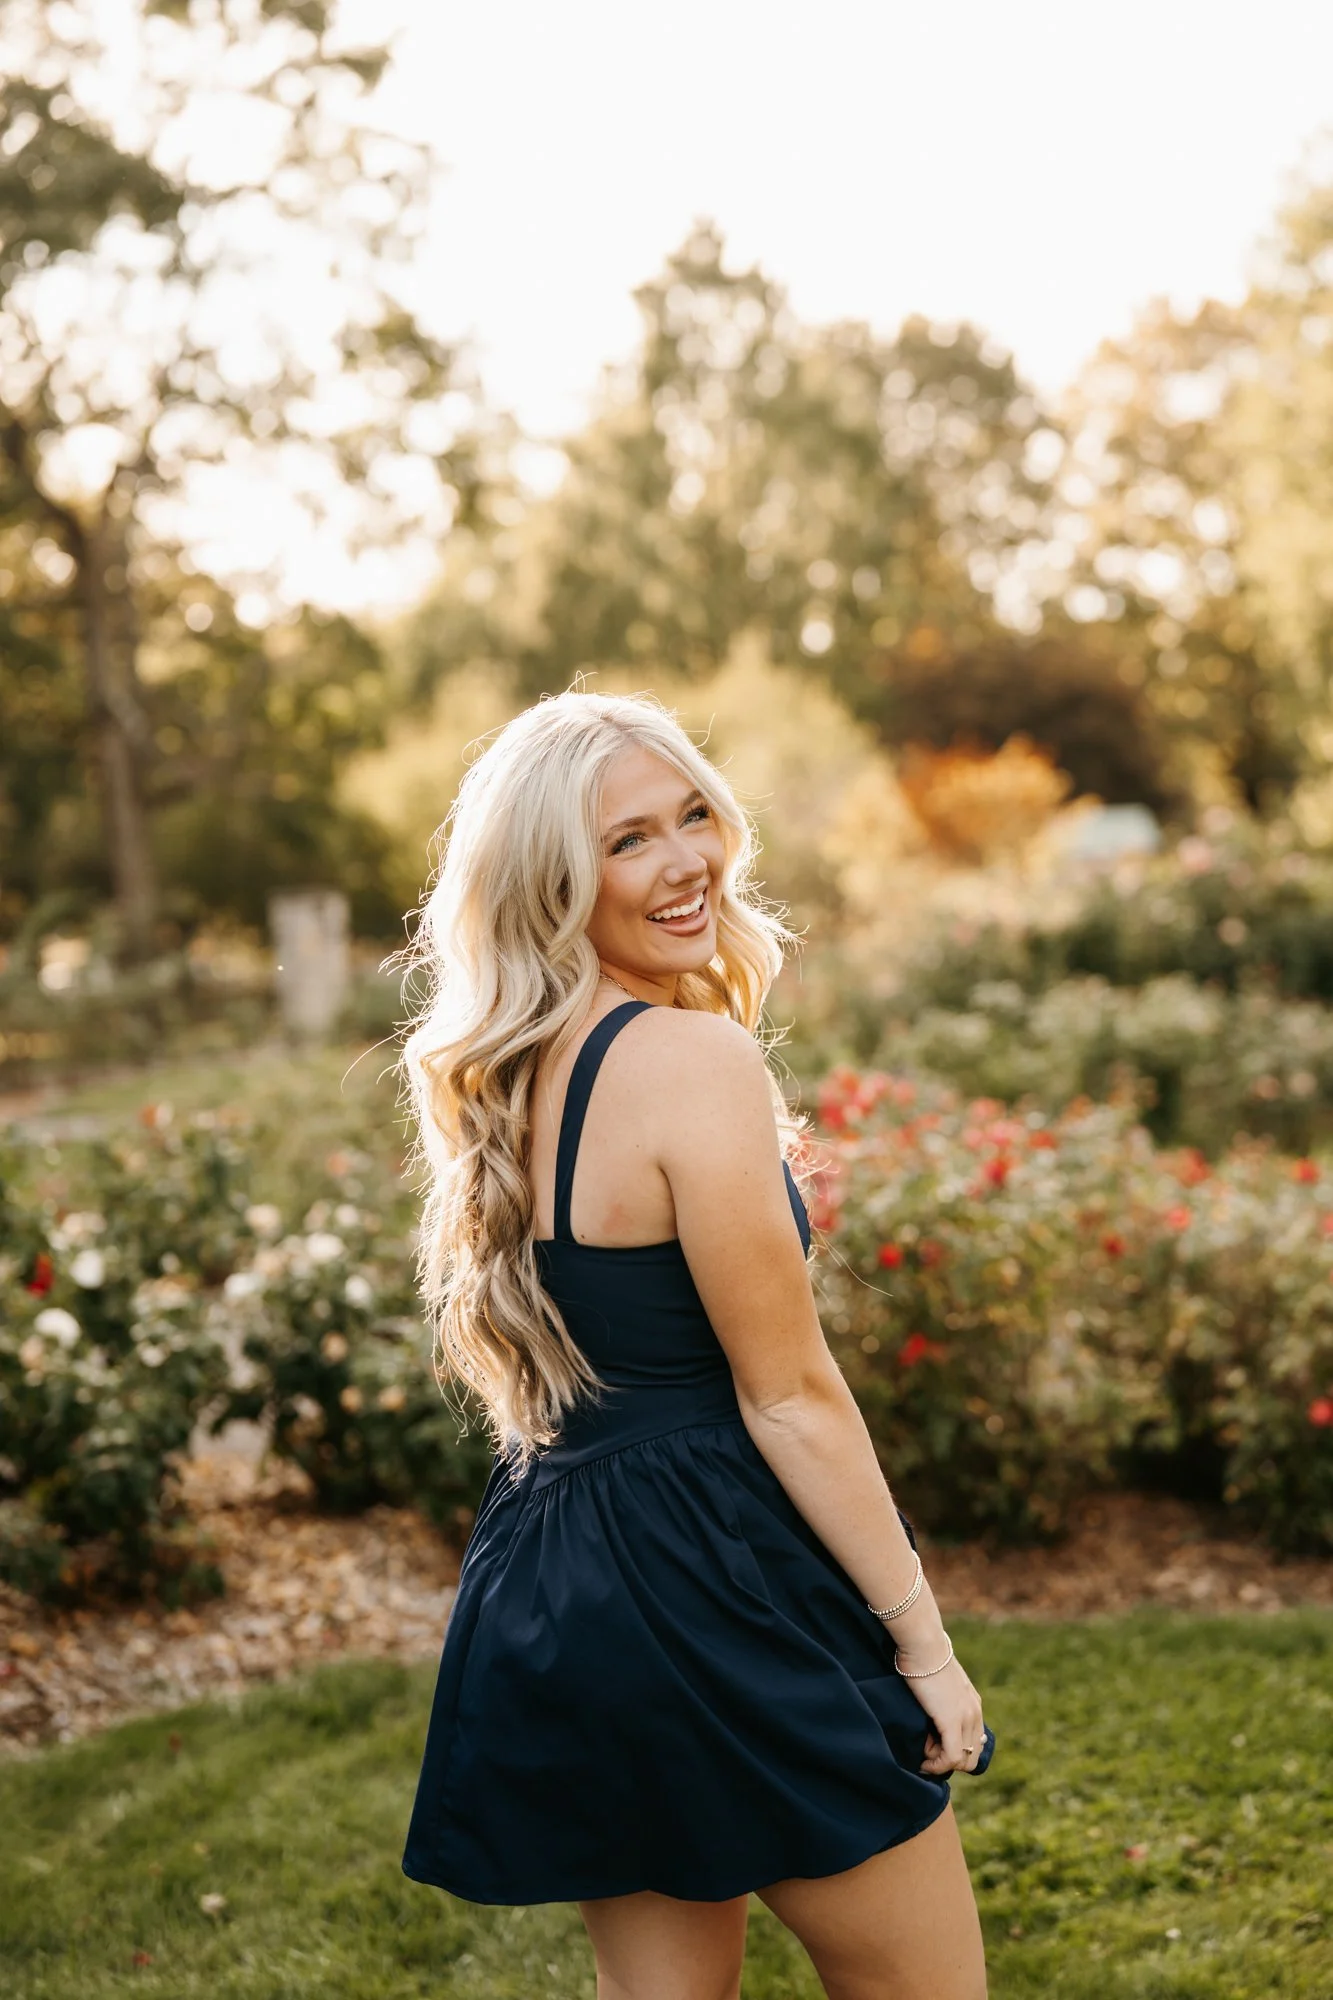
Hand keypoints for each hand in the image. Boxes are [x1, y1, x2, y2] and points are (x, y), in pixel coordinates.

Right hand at [895, 1644, 986, 1775]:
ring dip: (941, 1762)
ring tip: (923, 1750)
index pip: (973, 1742)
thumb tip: (931, 1709)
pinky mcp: (952, 1721)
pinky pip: (950, 1757)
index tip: (932, 1745)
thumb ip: (942, 1697)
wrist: (922, 1645)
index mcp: (973, 1703)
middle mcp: (975, 1712)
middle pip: (972, 1757)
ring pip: (963, 1761)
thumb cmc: (922, 1657)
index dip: (953, 1751)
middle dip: (949, 1761)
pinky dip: (936, 1766)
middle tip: (928, 1750)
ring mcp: (966, 1717)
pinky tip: (923, 1762)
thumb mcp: (939, 1680)